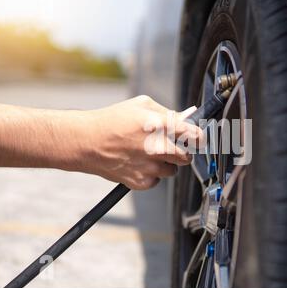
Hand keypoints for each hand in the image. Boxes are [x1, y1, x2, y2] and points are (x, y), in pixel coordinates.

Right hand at [78, 95, 202, 189]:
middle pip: (188, 156)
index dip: (199, 137)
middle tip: (171, 145)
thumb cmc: (113, 120)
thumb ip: (168, 113)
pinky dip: (152, 174)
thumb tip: (187, 118)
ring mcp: (150, 167)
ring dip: (166, 163)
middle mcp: (158, 148)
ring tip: (148, 153)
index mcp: (161, 126)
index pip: (195, 136)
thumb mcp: (142, 105)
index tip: (197, 138)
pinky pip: (157, 180)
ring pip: (173, 170)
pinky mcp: (141, 182)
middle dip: (183, 151)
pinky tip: (138, 163)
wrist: (87, 142)